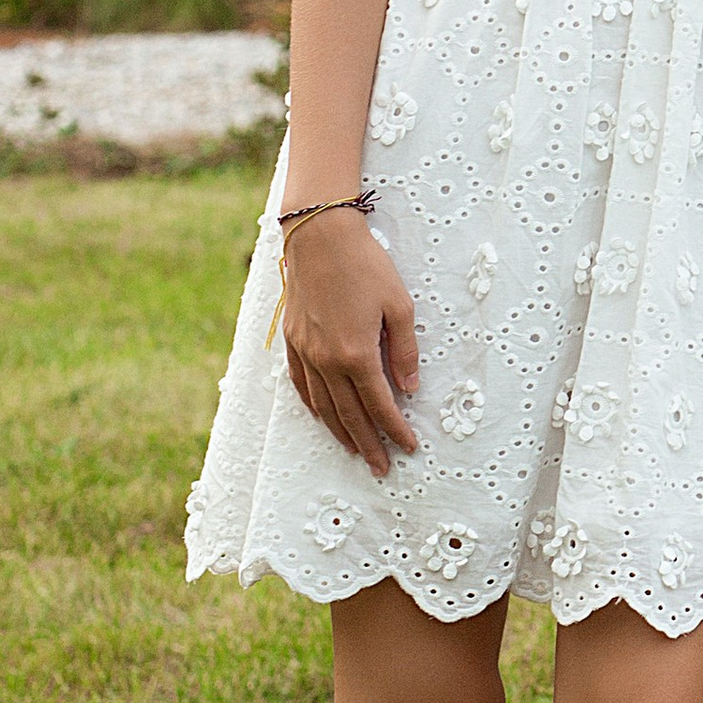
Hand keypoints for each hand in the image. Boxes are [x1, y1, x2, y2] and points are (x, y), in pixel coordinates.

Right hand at [282, 210, 421, 476]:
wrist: (318, 236)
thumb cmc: (365, 265)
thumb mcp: (400, 304)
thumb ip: (405, 351)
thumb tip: (410, 389)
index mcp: (356, 353)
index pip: (380, 404)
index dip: (395, 429)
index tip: (409, 446)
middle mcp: (327, 360)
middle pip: (349, 414)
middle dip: (368, 444)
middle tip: (382, 467)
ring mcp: (305, 352)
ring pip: (323, 405)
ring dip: (340, 432)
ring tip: (355, 451)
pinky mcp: (292, 341)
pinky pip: (301, 385)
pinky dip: (314, 406)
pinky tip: (322, 417)